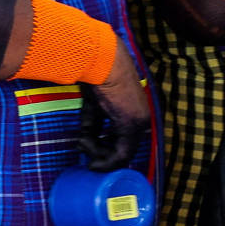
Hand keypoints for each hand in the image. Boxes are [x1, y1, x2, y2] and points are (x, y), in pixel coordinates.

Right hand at [77, 41, 151, 171]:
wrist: (102, 62)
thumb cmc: (97, 77)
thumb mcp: (94, 106)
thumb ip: (93, 124)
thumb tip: (85, 140)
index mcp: (135, 112)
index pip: (125, 140)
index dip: (107, 150)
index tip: (91, 154)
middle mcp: (142, 120)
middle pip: (124, 150)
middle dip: (101, 154)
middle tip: (83, 149)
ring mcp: (138, 123)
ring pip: (122, 154)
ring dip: (99, 154)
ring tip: (82, 144)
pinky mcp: (131, 125)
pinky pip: (121, 153)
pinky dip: (107, 162)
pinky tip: (93, 163)